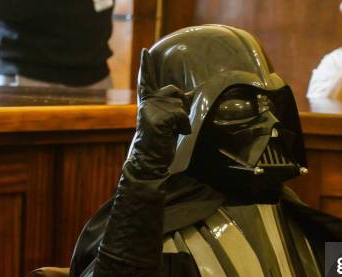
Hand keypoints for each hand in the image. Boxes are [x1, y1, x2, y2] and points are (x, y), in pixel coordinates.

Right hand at [128, 49, 190, 177]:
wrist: (150, 159)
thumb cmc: (162, 139)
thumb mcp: (168, 119)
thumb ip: (175, 104)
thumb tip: (196, 92)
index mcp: (147, 100)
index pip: (147, 79)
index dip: (146, 65)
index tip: (145, 51)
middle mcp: (147, 102)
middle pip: (175, 91)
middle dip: (182, 106)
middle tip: (174, 125)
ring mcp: (151, 109)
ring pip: (180, 105)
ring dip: (183, 120)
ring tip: (172, 131)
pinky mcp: (158, 118)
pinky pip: (181, 116)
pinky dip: (184, 126)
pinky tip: (174, 134)